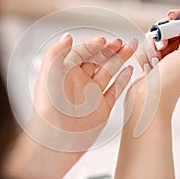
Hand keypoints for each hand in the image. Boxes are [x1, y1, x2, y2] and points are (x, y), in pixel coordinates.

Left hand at [3, 34, 137, 178]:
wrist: (56, 142)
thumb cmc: (48, 110)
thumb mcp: (48, 76)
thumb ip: (56, 53)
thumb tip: (67, 37)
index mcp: (66, 73)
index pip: (83, 52)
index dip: (95, 45)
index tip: (105, 41)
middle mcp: (80, 82)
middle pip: (99, 60)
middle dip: (111, 50)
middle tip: (123, 42)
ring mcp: (92, 95)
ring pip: (109, 72)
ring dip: (120, 59)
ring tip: (131, 48)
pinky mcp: (102, 108)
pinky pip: (115, 90)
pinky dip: (123, 80)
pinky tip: (129, 70)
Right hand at [126, 8, 179, 120]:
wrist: (147, 102)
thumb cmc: (167, 85)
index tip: (171, 17)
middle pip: (175, 28)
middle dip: (164, 31)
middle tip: (161, 41)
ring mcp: (166, 57)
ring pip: (159, 37)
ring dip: (152, 43)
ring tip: (153, 57)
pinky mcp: (152, 61)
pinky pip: (146, 47)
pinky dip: (144, 52)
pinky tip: (146, 63)